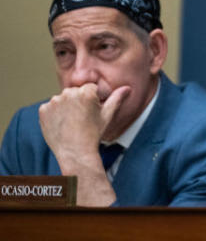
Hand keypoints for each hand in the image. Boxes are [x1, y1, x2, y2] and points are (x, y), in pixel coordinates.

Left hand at [37, 83, 128, 206]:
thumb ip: (117, 98)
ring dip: (65, 106)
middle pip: (75, 92)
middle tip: (82, 118)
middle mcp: (69, 94)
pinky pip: (50, 107)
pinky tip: (61, 124)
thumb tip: (127, 88)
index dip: (92, 100)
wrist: (75, 152)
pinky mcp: (43, 110)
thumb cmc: (93, 134)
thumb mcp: (107, 116)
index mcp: (86, 92)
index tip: (91, 112)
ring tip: (71, 122)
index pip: (89, 88)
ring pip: (62, 99)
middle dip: (78, 101)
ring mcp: (54, 102)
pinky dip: (54, 114)